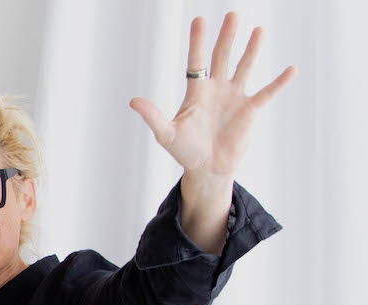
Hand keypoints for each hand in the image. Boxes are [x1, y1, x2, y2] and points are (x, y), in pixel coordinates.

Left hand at [129, 12, 295, 183]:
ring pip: (244, 67)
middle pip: (222, 57)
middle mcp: (216, 89)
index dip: (198, 41)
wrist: (207, 169)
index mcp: (196, 92)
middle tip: (232, 14)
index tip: (199, 19)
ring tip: (259, 29)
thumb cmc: (185, 151)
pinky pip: (267, 93)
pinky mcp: (250, 111)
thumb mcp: (167, 134)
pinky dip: (279, 83)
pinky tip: (291, 69)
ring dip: (252, 49)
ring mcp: (235, 98)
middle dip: (226, 36)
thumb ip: (153, 116)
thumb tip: (133, 101)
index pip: (196, 61)